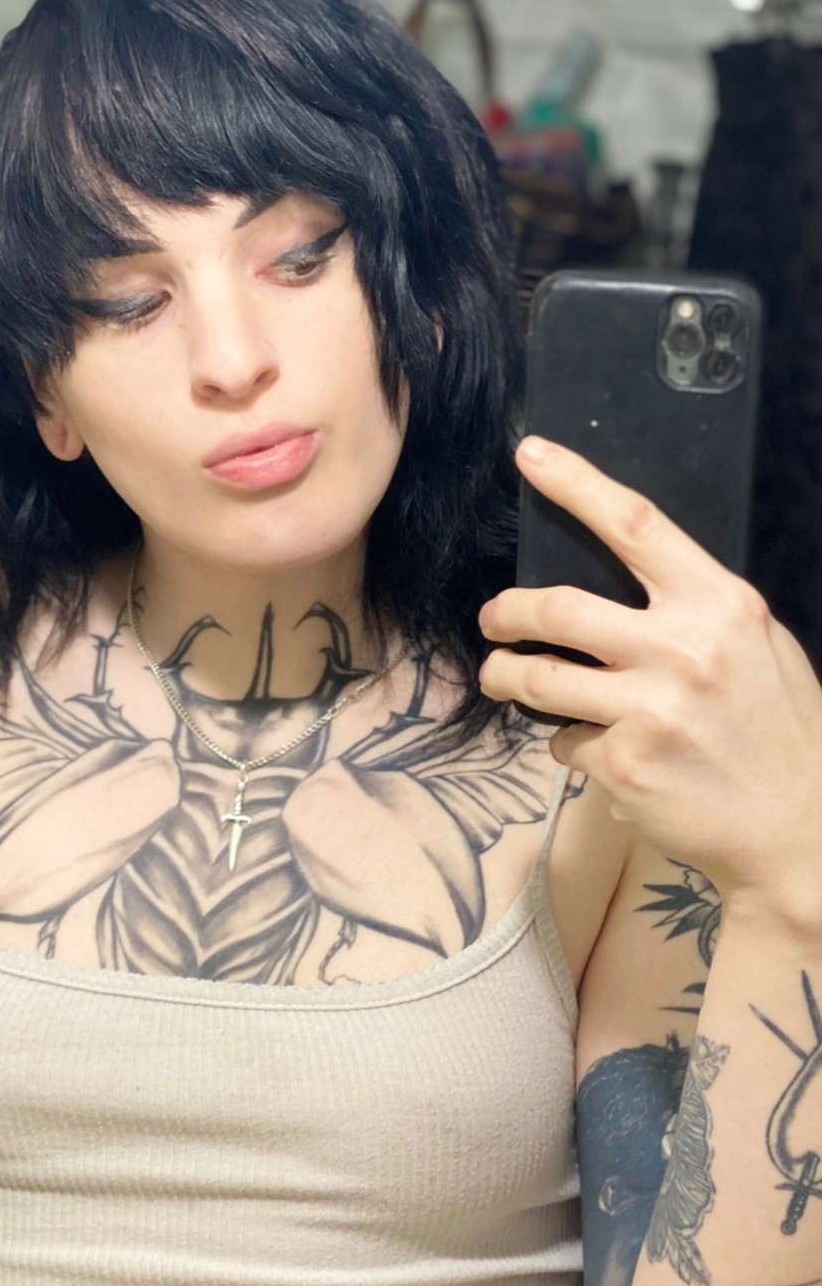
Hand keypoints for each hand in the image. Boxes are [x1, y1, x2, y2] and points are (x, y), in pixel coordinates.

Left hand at [477, 436, 821, 934]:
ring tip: (500, 675)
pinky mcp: (624, 764)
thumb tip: (622, 580)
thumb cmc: (778, 729)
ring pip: (539, 679)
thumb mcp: (757, 647)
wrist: (802, 831)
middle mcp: (684, 650)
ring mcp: (650, 710)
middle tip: (494, 617)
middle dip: (509, 612)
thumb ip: (695, 611)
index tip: (531, 454)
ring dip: (506, 675)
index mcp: (720, 605)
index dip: (576, 484)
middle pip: (558, 608)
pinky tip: (596, 752)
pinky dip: (568, 743)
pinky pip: (565, 741)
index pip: (635, 524)